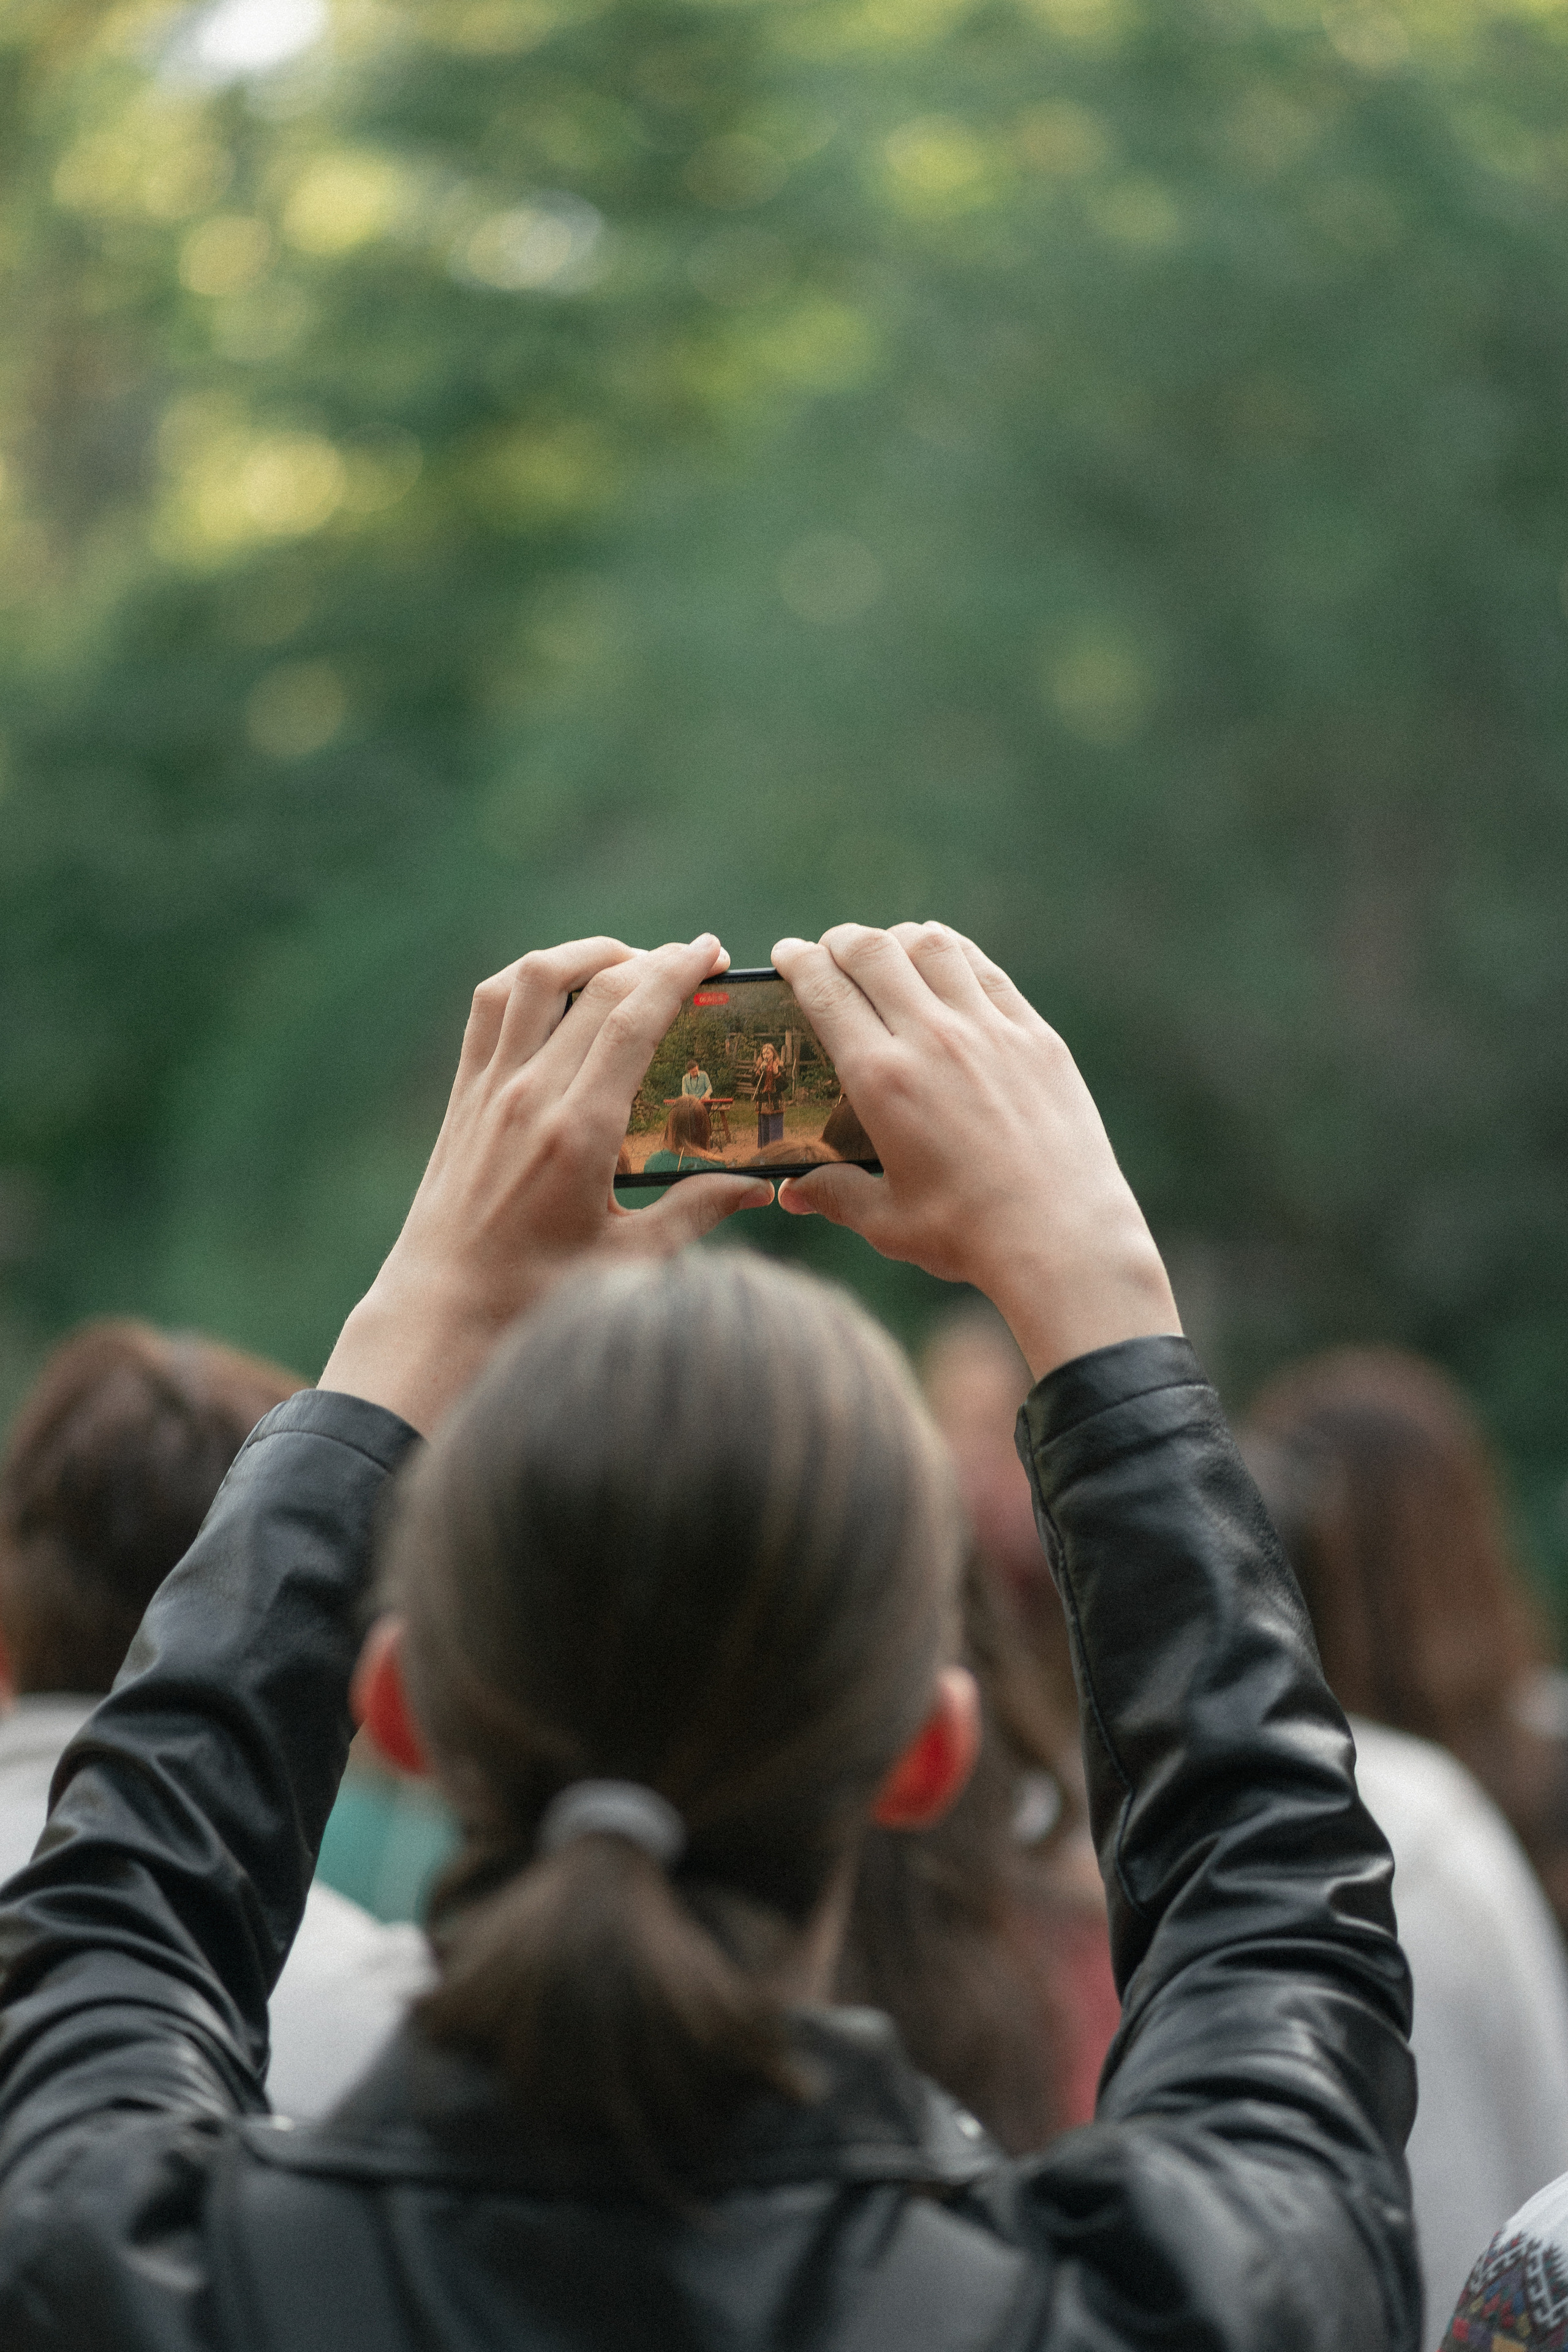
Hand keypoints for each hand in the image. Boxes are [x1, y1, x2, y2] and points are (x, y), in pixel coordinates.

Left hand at [320, 935, 772, 1430]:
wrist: (441, 1313)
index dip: (677, 973)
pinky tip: (561, 985)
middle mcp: (528, 1097)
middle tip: (694, 958)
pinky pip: (490, 1006)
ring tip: (628, 959)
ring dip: (585, 953)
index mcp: (578, 1134)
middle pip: (594, 988)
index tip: (711, 953)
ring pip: (533, 979)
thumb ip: (696, 1212)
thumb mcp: (630, 1262)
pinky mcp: (463, 1096)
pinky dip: (529, 978)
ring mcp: (488, 1090)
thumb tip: (761, 1187)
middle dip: (652, 959)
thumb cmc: (536, 1297)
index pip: (632, 1020)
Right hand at [769, 923, 1179, 1378]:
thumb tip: (794, 1193)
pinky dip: (956, 954)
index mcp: (883, 1080)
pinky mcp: (1037, 1036)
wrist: (1063, 1238)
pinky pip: (986, 971)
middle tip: (829, 950)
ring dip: (898, 939)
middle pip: (873, 951)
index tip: (787, 954)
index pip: (826, 991)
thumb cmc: (968, 1234)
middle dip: (840, 941)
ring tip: (888, 950)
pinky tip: (946, 962)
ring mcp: (991, 1030)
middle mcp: (933, 1039)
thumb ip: (836, 1195)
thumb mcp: (888, 1222)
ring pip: (933, 945)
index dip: (799, 962)